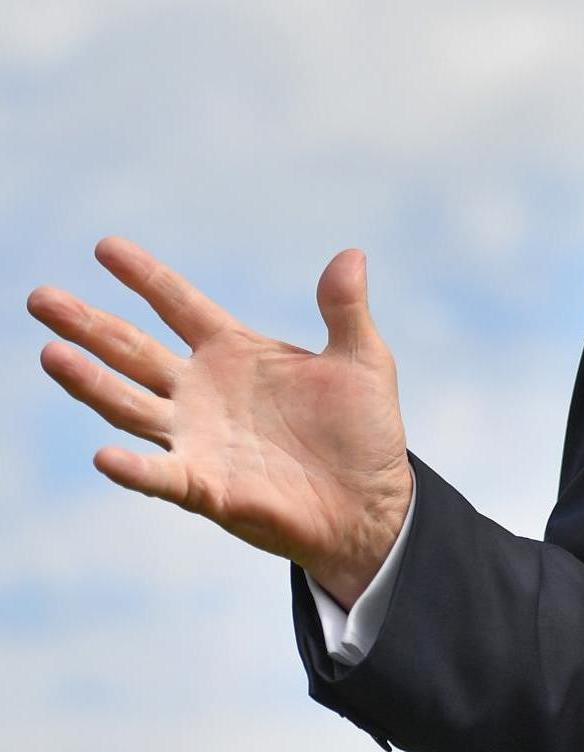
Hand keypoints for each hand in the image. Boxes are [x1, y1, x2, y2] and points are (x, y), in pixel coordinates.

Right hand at [26, 237, 412, 606]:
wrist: (373, 504)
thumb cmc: (363, 430)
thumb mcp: (363, 360)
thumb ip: (345, 309)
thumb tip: (352, 255)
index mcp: (235, 352)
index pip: (179, 305)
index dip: (145, 277)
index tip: (106, 247)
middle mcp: (203, 391)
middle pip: (134, 350)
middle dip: (88, 325)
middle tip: (42, 297)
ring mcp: (197, 438)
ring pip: (130, 405)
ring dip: (90, 382)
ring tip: (52, 353)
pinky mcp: (205, 487)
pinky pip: (160, 476)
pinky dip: (133, 468)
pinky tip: (105, 455)